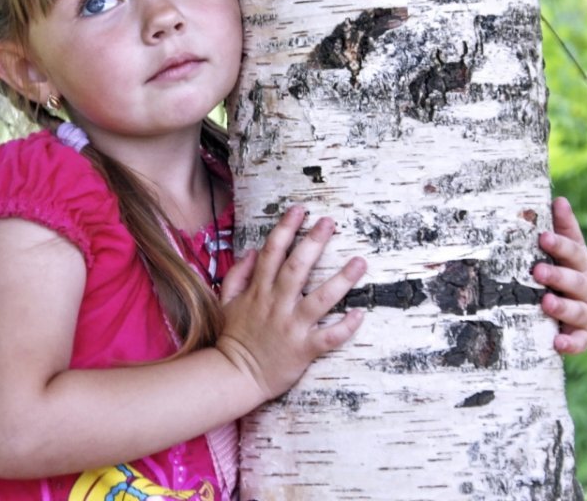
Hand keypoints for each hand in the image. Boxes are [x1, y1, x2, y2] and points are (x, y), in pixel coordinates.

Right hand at [215, 206, 366, 401]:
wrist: (234, 376)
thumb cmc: (232, 338)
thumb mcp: (226, 302)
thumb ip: (238, 275)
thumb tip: (253, 251)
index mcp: (259, 291)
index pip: (273, 253)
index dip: (286, 229)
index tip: (300, 210)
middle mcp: (277, 304)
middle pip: (297, 268)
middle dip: (313, 242)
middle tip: (329, 222)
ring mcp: (292, 326)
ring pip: (320, 299)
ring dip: (341, 280)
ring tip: (360, 262)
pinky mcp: (304, 349)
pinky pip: (328, 337)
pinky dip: (345, 327)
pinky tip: (361, 314)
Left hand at [533, 196, 586, 354]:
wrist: (580, 314)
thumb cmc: (568, 274)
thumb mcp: (568, 252)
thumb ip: (564, 229)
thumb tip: (559, 198)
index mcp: (582, 264)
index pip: (573, 251)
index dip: (559, 244)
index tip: (542, 236)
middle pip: (575, 280)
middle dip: (557, 275)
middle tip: (537, 270)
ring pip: (577, 310)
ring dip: (562, 306)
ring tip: (546, 302)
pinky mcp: (583, 336)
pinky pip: (579, 342)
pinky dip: (571, 344)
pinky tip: (558, 343)